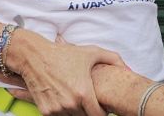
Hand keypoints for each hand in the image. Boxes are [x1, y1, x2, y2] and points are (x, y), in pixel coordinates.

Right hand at [5, 33, 124, 115]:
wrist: (35, 57)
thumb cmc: (63, 55)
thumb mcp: (91, 53)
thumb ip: (113, 59)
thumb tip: (128, 68)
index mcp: (84, 93)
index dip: (103, 113)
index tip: (102, 107)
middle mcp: (70, 104)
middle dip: (89, 111)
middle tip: (89, 101)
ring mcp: (56, 109)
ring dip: (76, 112)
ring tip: (76, 98)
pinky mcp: (45, 111)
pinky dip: (63, 112)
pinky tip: (65, 99)